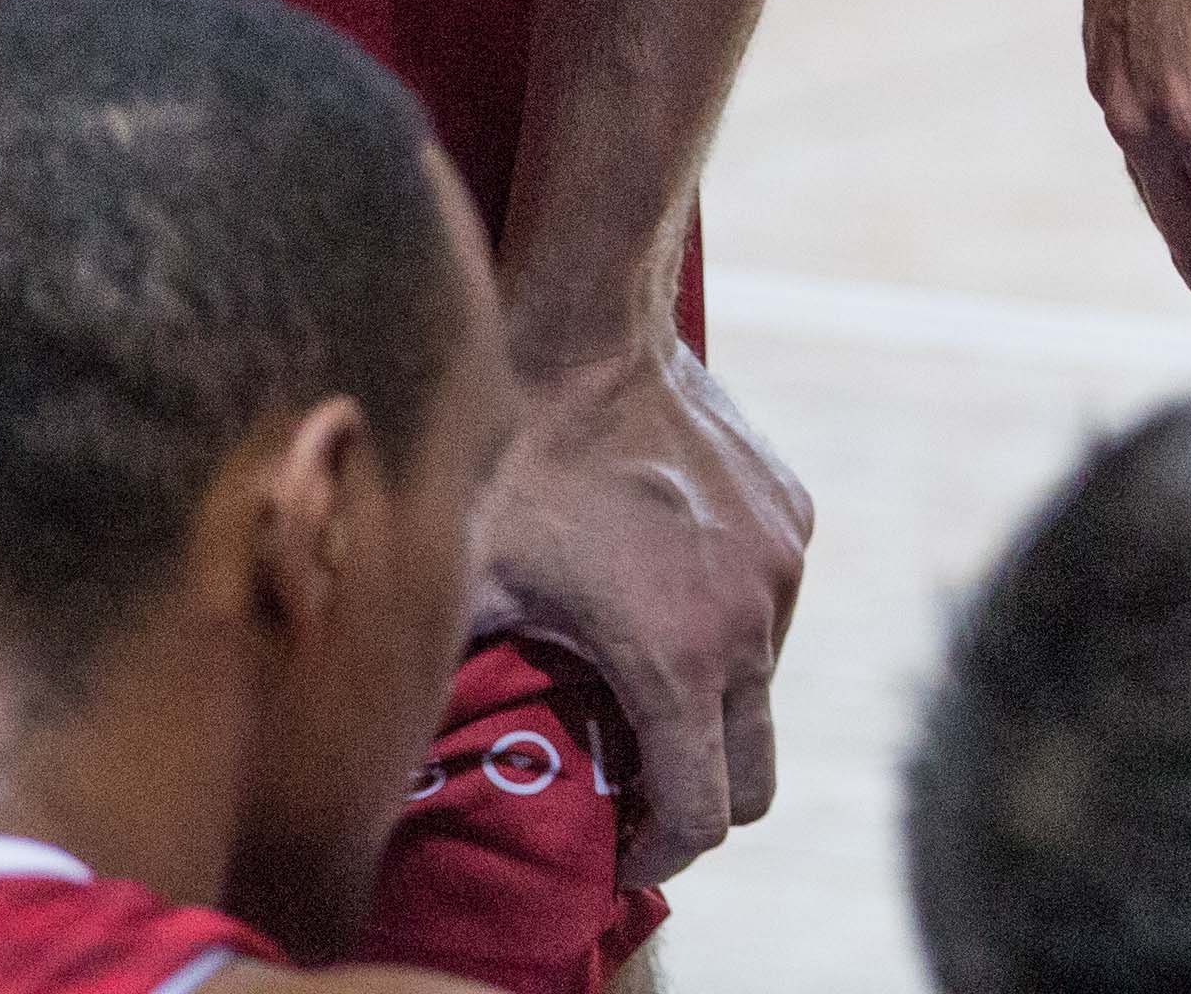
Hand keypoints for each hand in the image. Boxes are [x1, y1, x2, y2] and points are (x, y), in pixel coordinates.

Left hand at [479, 338, 812, 889]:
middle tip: (633, 792)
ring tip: (639, 681)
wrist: (589, 335)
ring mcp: (781, 566)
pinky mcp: (792, 517)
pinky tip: (665, 589)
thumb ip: (450, 686)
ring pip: (765, 684)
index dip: (660, 855)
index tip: (617, 853)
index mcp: (677, 659)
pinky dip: (729, 625)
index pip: (705, 812)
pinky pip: (772, 605)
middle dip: (699, 801)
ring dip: (713, 706)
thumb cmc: (514, 464)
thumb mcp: (466, 587)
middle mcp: (752, 620)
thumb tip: (397, 767)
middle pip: (758, 774)